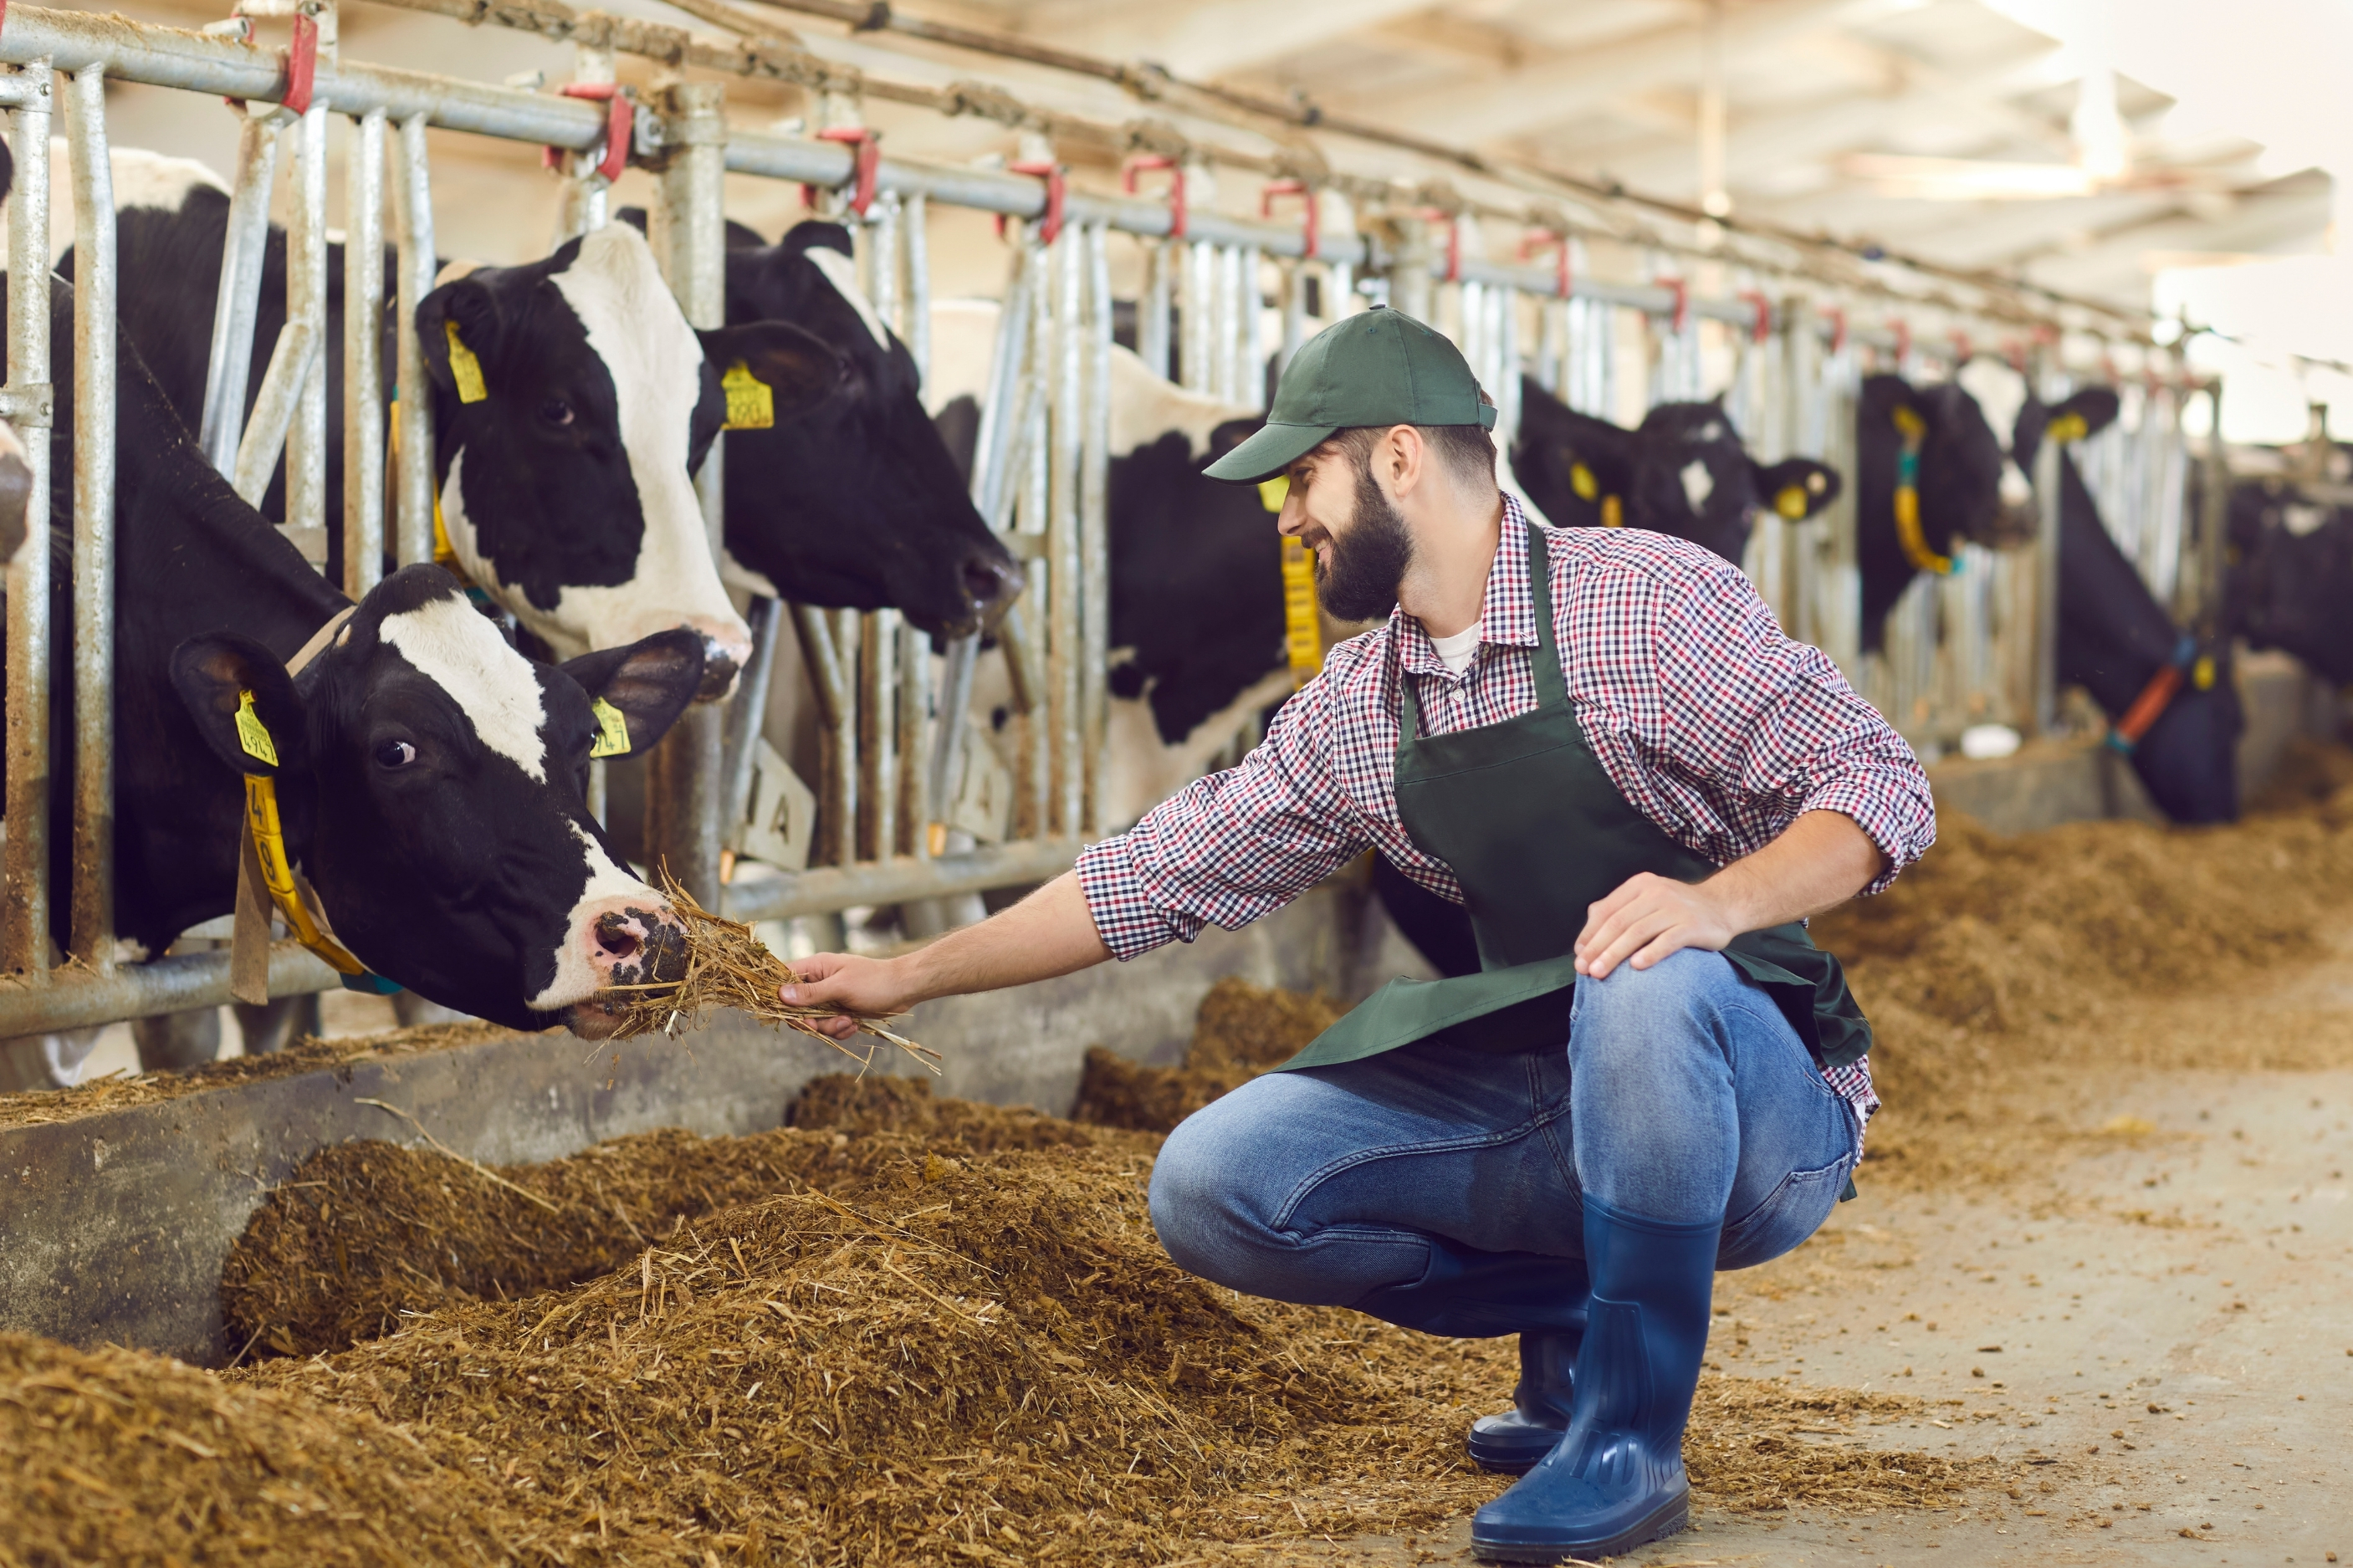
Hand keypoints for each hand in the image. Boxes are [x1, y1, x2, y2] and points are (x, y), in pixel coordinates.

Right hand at [780, 952, 921, 1039]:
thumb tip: (781, 994)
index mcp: (816, 967)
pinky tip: (854, 1024)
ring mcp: (830, 998)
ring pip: (814, 1021)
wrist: (904, 989)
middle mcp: (819, 982)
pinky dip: (840, 1029)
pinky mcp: (840, 1011)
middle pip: (796, 1007)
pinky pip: (829, 1026)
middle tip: (818, 1025)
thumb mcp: (841, 986)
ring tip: (847, 1021)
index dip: (779, 996)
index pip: (784, 978)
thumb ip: (811, 993)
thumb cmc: (874, 981)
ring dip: (829, 1027)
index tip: (788, 1013)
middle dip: (809, 1020)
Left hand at [1573, 872, 1739, 980]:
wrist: (1722, 905)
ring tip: (1600, 973)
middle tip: (1585, 969)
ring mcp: (1675, 908)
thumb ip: (1617, 912)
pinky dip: (1650, 954)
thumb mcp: (1646, 900)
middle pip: (1618, 923)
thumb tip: (1584, 940)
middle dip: (1597, 948)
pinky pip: (1667, 941)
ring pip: (1637, 932)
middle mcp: (1656, 893)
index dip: (1589, 934)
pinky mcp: (1693, 925)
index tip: (1579, 956)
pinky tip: (1636, 967)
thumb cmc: (1677, 909)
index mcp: (1639, 886)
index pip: (1606, 910)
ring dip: (1615, 954)